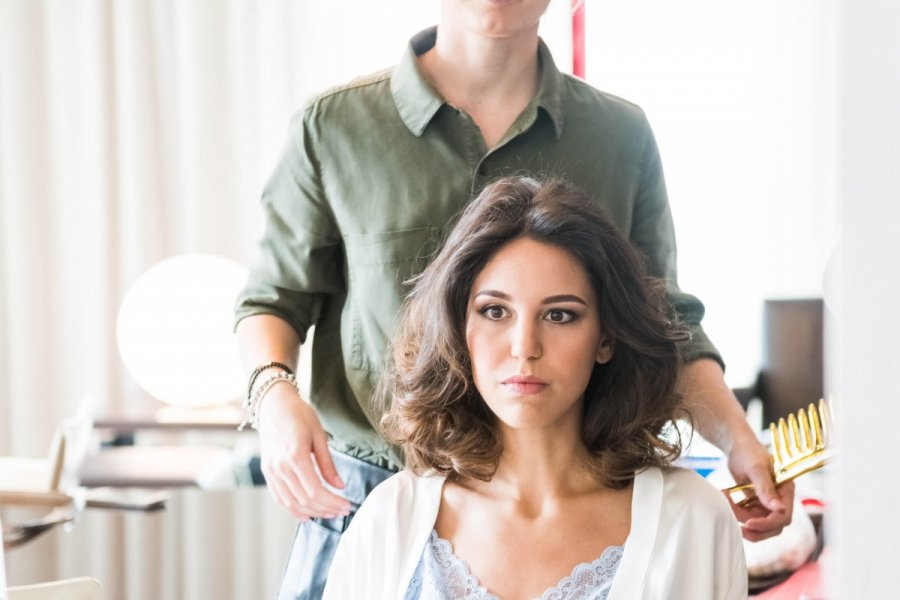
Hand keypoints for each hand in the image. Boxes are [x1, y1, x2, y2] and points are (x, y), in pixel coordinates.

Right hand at [256, 383, 351, 519]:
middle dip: (326, 510)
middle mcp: (280, 467)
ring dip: (312, 513)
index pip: (316, 491)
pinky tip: (308, 513)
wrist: (274, 405)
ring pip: (291, 504)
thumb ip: (328, 464)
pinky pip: (280, 498)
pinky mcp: (268, 473)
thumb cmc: (299, 415)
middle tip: (343, 511)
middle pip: (305, 500)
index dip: (333, 503)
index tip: (348, 505)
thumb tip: (340, 487)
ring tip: (329, 513)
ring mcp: (271, 471)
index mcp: (295, 455)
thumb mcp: (319, 435)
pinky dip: (294, 510)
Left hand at [726, 434, 793, 541]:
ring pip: (758, 523)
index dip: (767, 524)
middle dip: (756, 529)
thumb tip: (779, 510)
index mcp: (785, 489)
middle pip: (774, 526)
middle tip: (738, 526)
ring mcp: (767, 502)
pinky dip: (737, 512)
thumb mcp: (756, 468)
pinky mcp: (756, 503)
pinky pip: (749, 516)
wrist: (736, 446)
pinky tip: (726, 497)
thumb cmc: (748, 451)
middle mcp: (779, 498)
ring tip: (726, 497)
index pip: (783, 517)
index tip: (748, 523)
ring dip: (741, 517)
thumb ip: (766, 488)